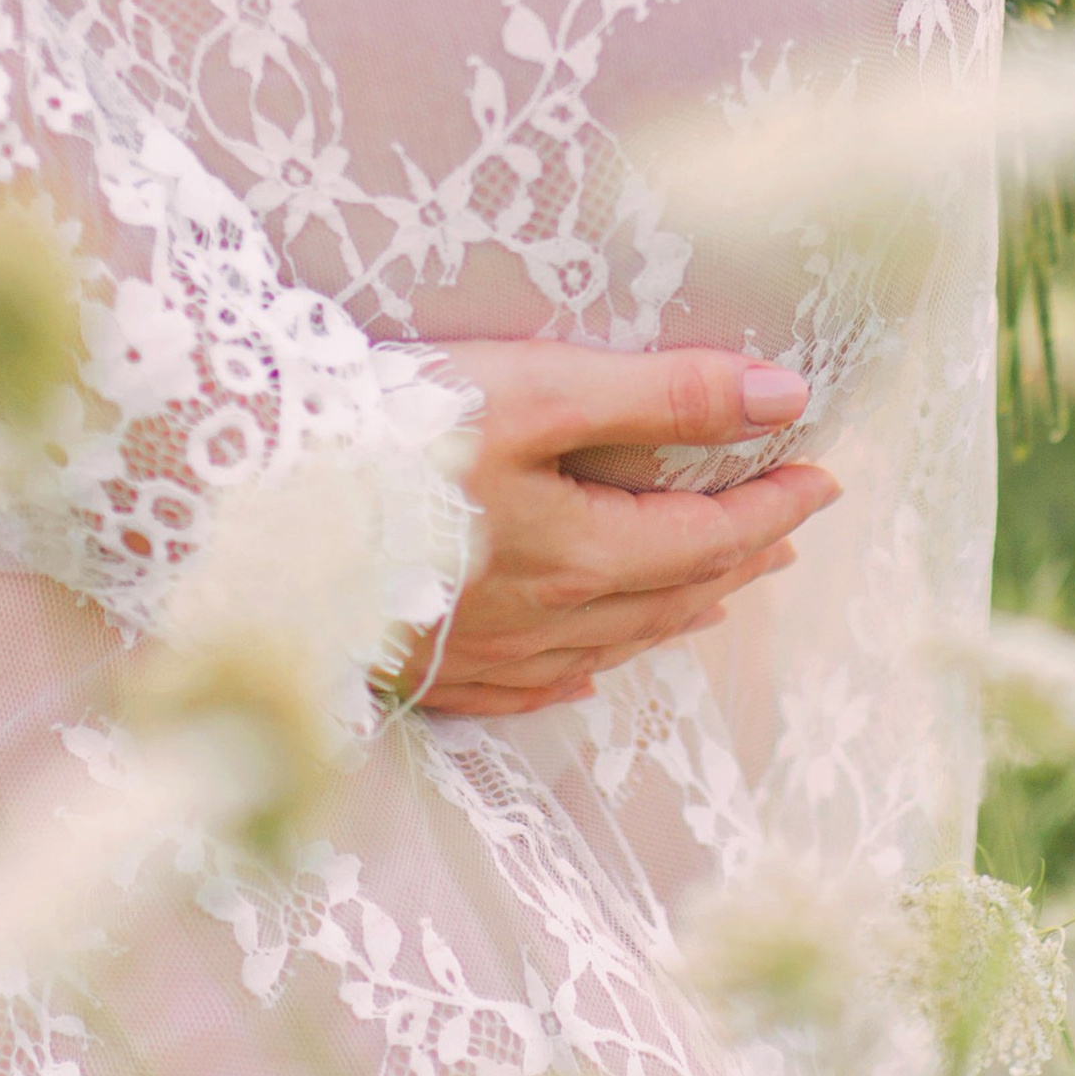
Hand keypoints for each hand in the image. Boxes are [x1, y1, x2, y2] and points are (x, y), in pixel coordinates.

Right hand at [393, 343, 840, 720]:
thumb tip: (782, 400)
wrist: (247, 503)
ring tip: (718, 591)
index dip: (774, 503)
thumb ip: (666, 397)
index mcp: (583, 554)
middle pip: (668, 593)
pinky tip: (585, 667)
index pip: (709, 532)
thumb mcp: (541, 390)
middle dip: (737, 557)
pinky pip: (525, 684)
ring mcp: (481, 654)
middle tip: (786, 529)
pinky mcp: (422, 666)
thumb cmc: (396, 432)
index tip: (827, 476)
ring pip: (607, 641)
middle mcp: (544, 620)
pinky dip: (578, 668)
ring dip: (675, 611)